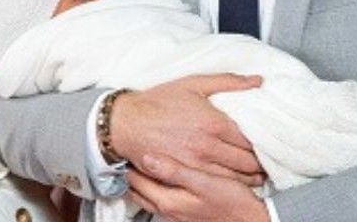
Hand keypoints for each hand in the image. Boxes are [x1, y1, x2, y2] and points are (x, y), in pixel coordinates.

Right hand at [110, 74, 264, 184]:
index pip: (250, 140)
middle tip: (266, 162)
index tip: (267, 143)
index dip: (263, 144)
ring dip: (250, 178)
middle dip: (260, 164)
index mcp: (213, 123)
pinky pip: (215, 185)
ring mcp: (196, 165)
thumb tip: (256, 81)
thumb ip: (228, 82)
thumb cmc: (157, 102)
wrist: (125, 123)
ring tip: (257, 175)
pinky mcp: (185, 176)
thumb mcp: (193, 84)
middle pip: (247, 162)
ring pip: (235, 178)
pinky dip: (230, 185)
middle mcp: (207, 147)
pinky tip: (235, 182)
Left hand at [127, 152, 267, 221]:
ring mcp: (175, 213)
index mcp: (168, 201)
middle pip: (138, 189)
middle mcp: (168, 209)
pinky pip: (161, 197)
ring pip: (148, 193)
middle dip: (132, 170)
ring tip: (140, 158)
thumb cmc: (231, 203)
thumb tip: (147, 158)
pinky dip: (155, 184)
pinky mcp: (185, 212)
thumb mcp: (203, 183)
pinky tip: (163, 173)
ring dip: (143, 177)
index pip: (136, 180)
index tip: (126, 144)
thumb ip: (174, 171)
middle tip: (127, 149)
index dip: (129, 161)